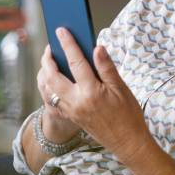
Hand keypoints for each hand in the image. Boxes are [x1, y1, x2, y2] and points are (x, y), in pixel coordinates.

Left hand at [41, 27, 151, 162]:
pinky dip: (48, 88)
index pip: (75, 62)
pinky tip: (52, 80)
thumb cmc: (129, 115)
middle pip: (52, 76)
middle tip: (50, 48)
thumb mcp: (121, 89)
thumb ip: (107, 67)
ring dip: (45, 74)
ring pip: (48, 89)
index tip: (61, 31)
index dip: (67, 44)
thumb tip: (97, 48)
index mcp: (91, 92)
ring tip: (49, 62)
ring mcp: (71, 111)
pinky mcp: (71, 117)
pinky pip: (52, 101)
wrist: (128, 142)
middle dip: (48, 60)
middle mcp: (77, 102)